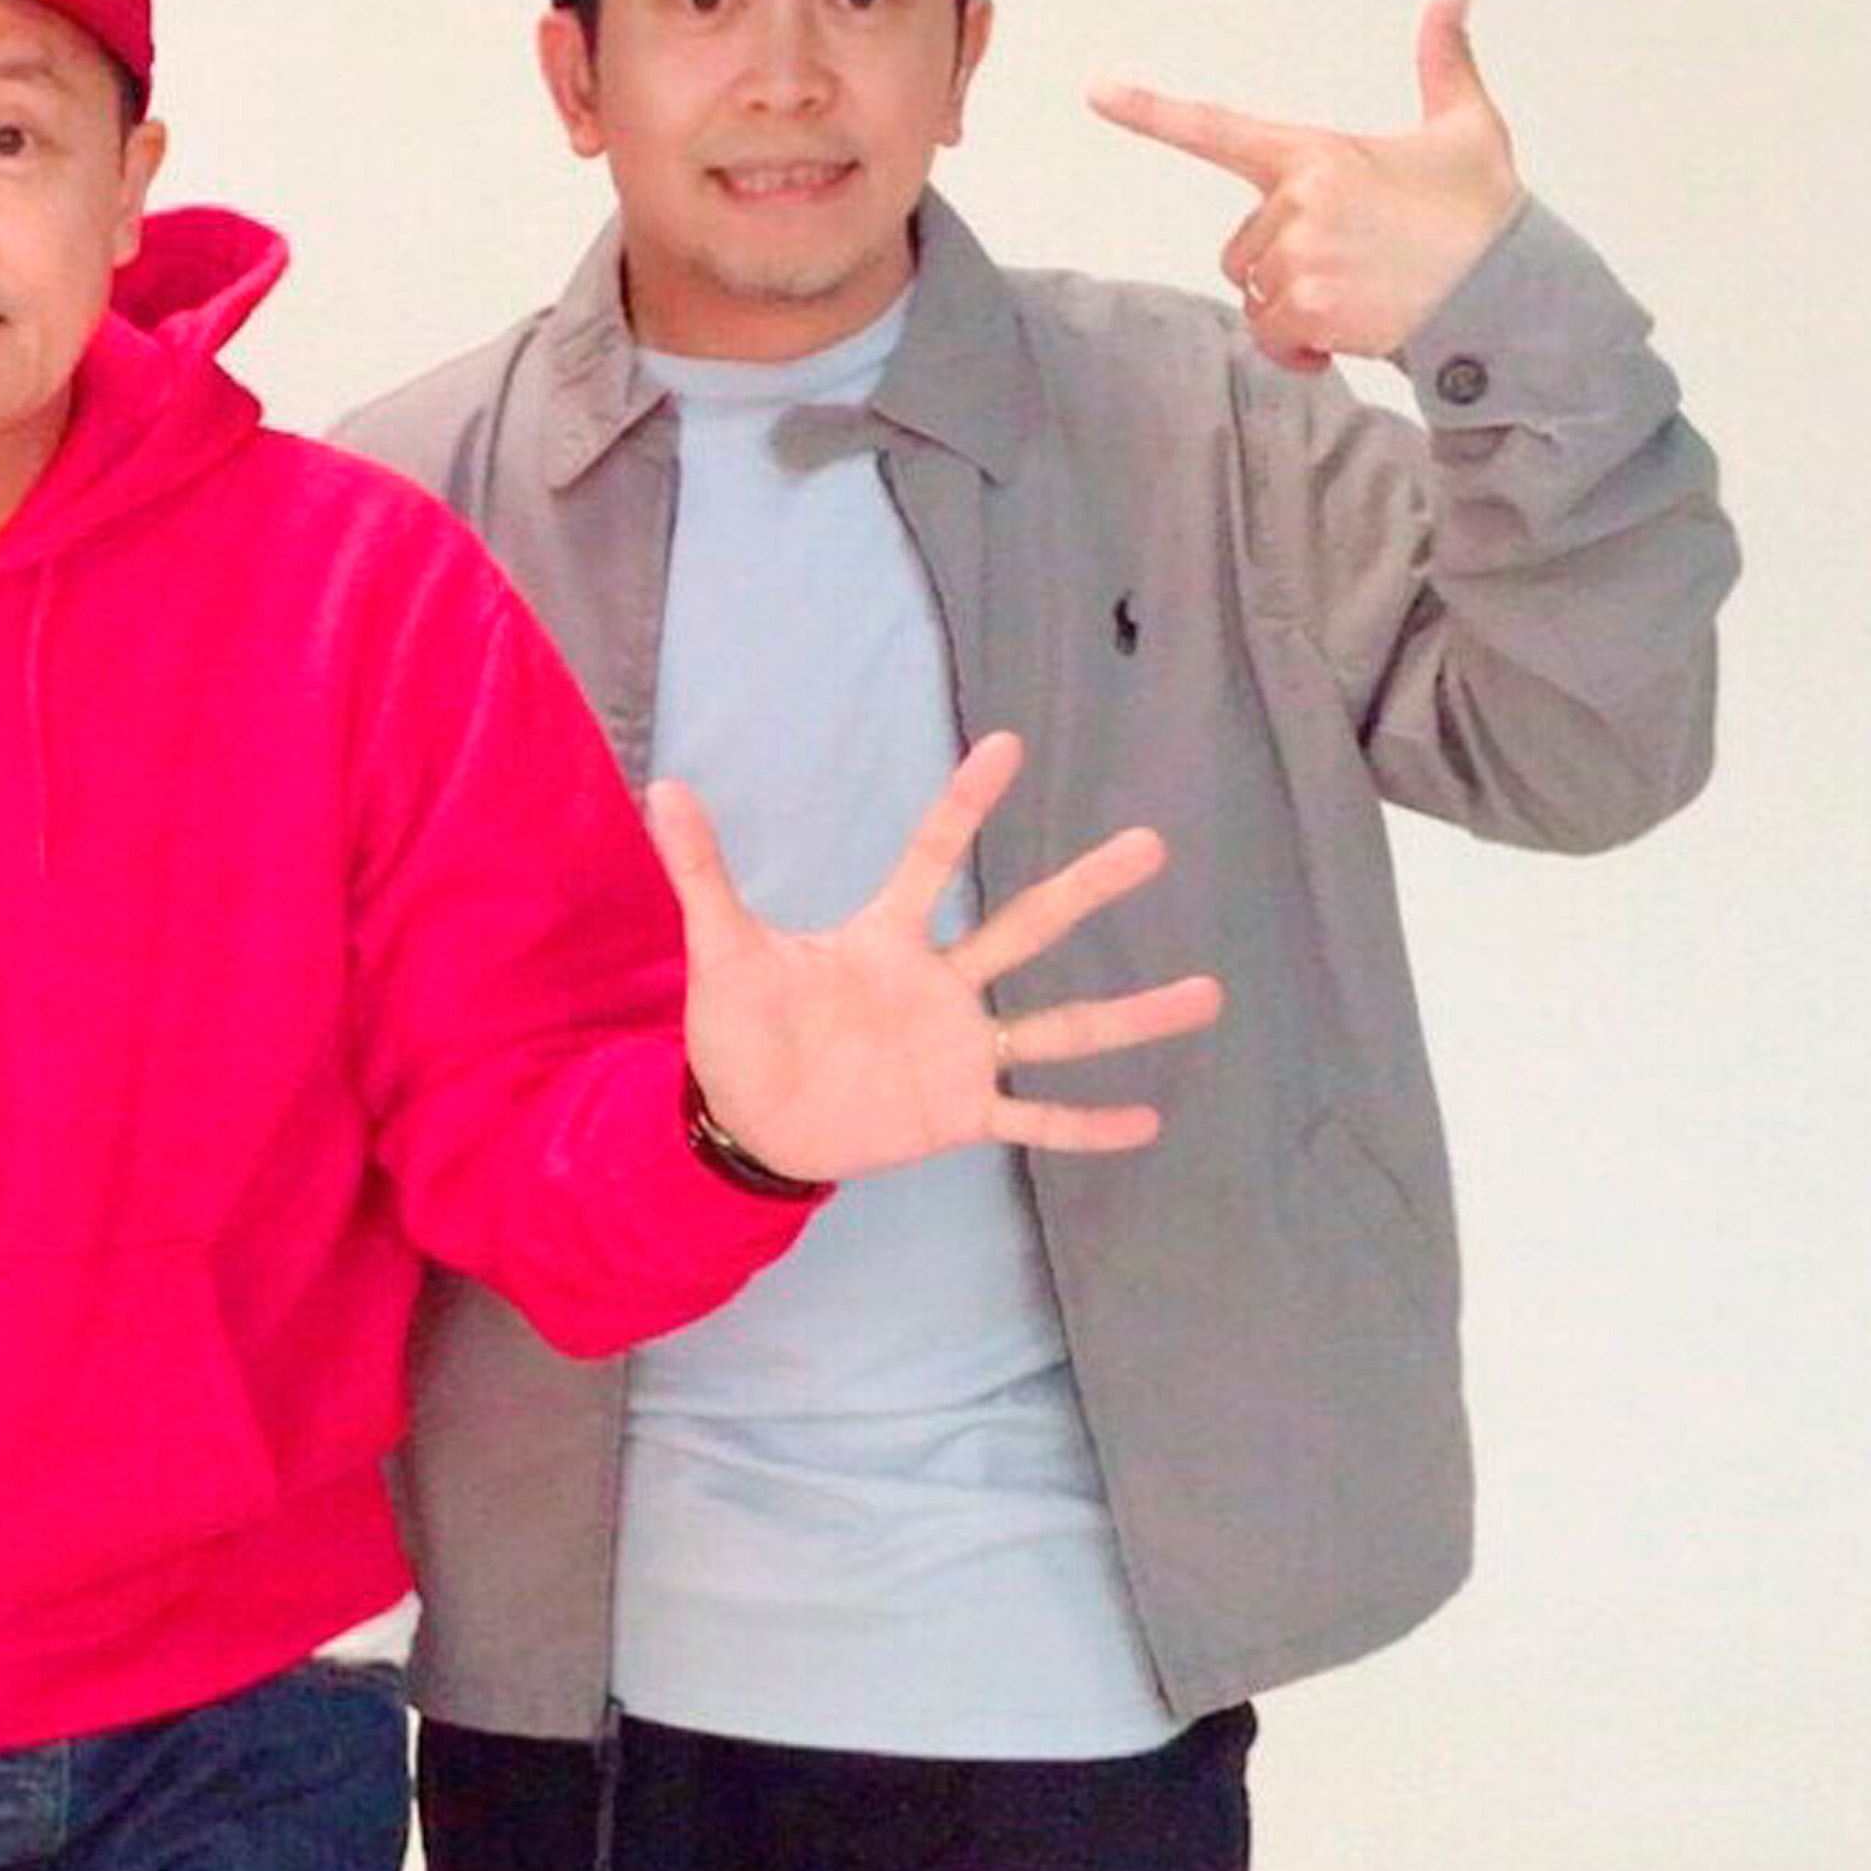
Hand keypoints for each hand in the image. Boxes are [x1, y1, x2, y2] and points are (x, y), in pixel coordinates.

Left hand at [647, 733, 1223, 1181]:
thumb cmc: (739, 1032)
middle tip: (1151, 843)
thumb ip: (702, 872)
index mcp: (886, 940)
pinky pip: (1035, 1117)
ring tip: (1207, 991)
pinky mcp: (960, 1113)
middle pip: (1024, 927)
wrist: (745, 1125)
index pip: (932, 857)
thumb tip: (663, 785)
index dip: (966, 804)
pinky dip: (1086, 1124)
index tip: (1008, 744)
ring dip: (1129, 1015)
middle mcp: (939, 986)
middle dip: (1084, 888)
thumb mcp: (723, 951)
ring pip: (1058, 1026)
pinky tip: (1149, 1120)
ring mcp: (958, 1051)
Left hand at [1088, 0, 1524, 374]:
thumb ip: (1443, 62)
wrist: (1513, 290)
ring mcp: (1300, 256)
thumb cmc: (1484, 212)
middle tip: (1355, 266)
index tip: (1096, 91)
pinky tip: (1350, 336)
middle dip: (1282, 268)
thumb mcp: (1465, 128)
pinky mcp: (1309, 308)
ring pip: (1256, 295)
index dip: (1150, 111)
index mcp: (1317, 153)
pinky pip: (1273, 336)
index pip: (1217, 128)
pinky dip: (1301, 348)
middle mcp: (1298, 201)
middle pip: (1242, 249)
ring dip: (1294, 310)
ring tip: (1361, 298)